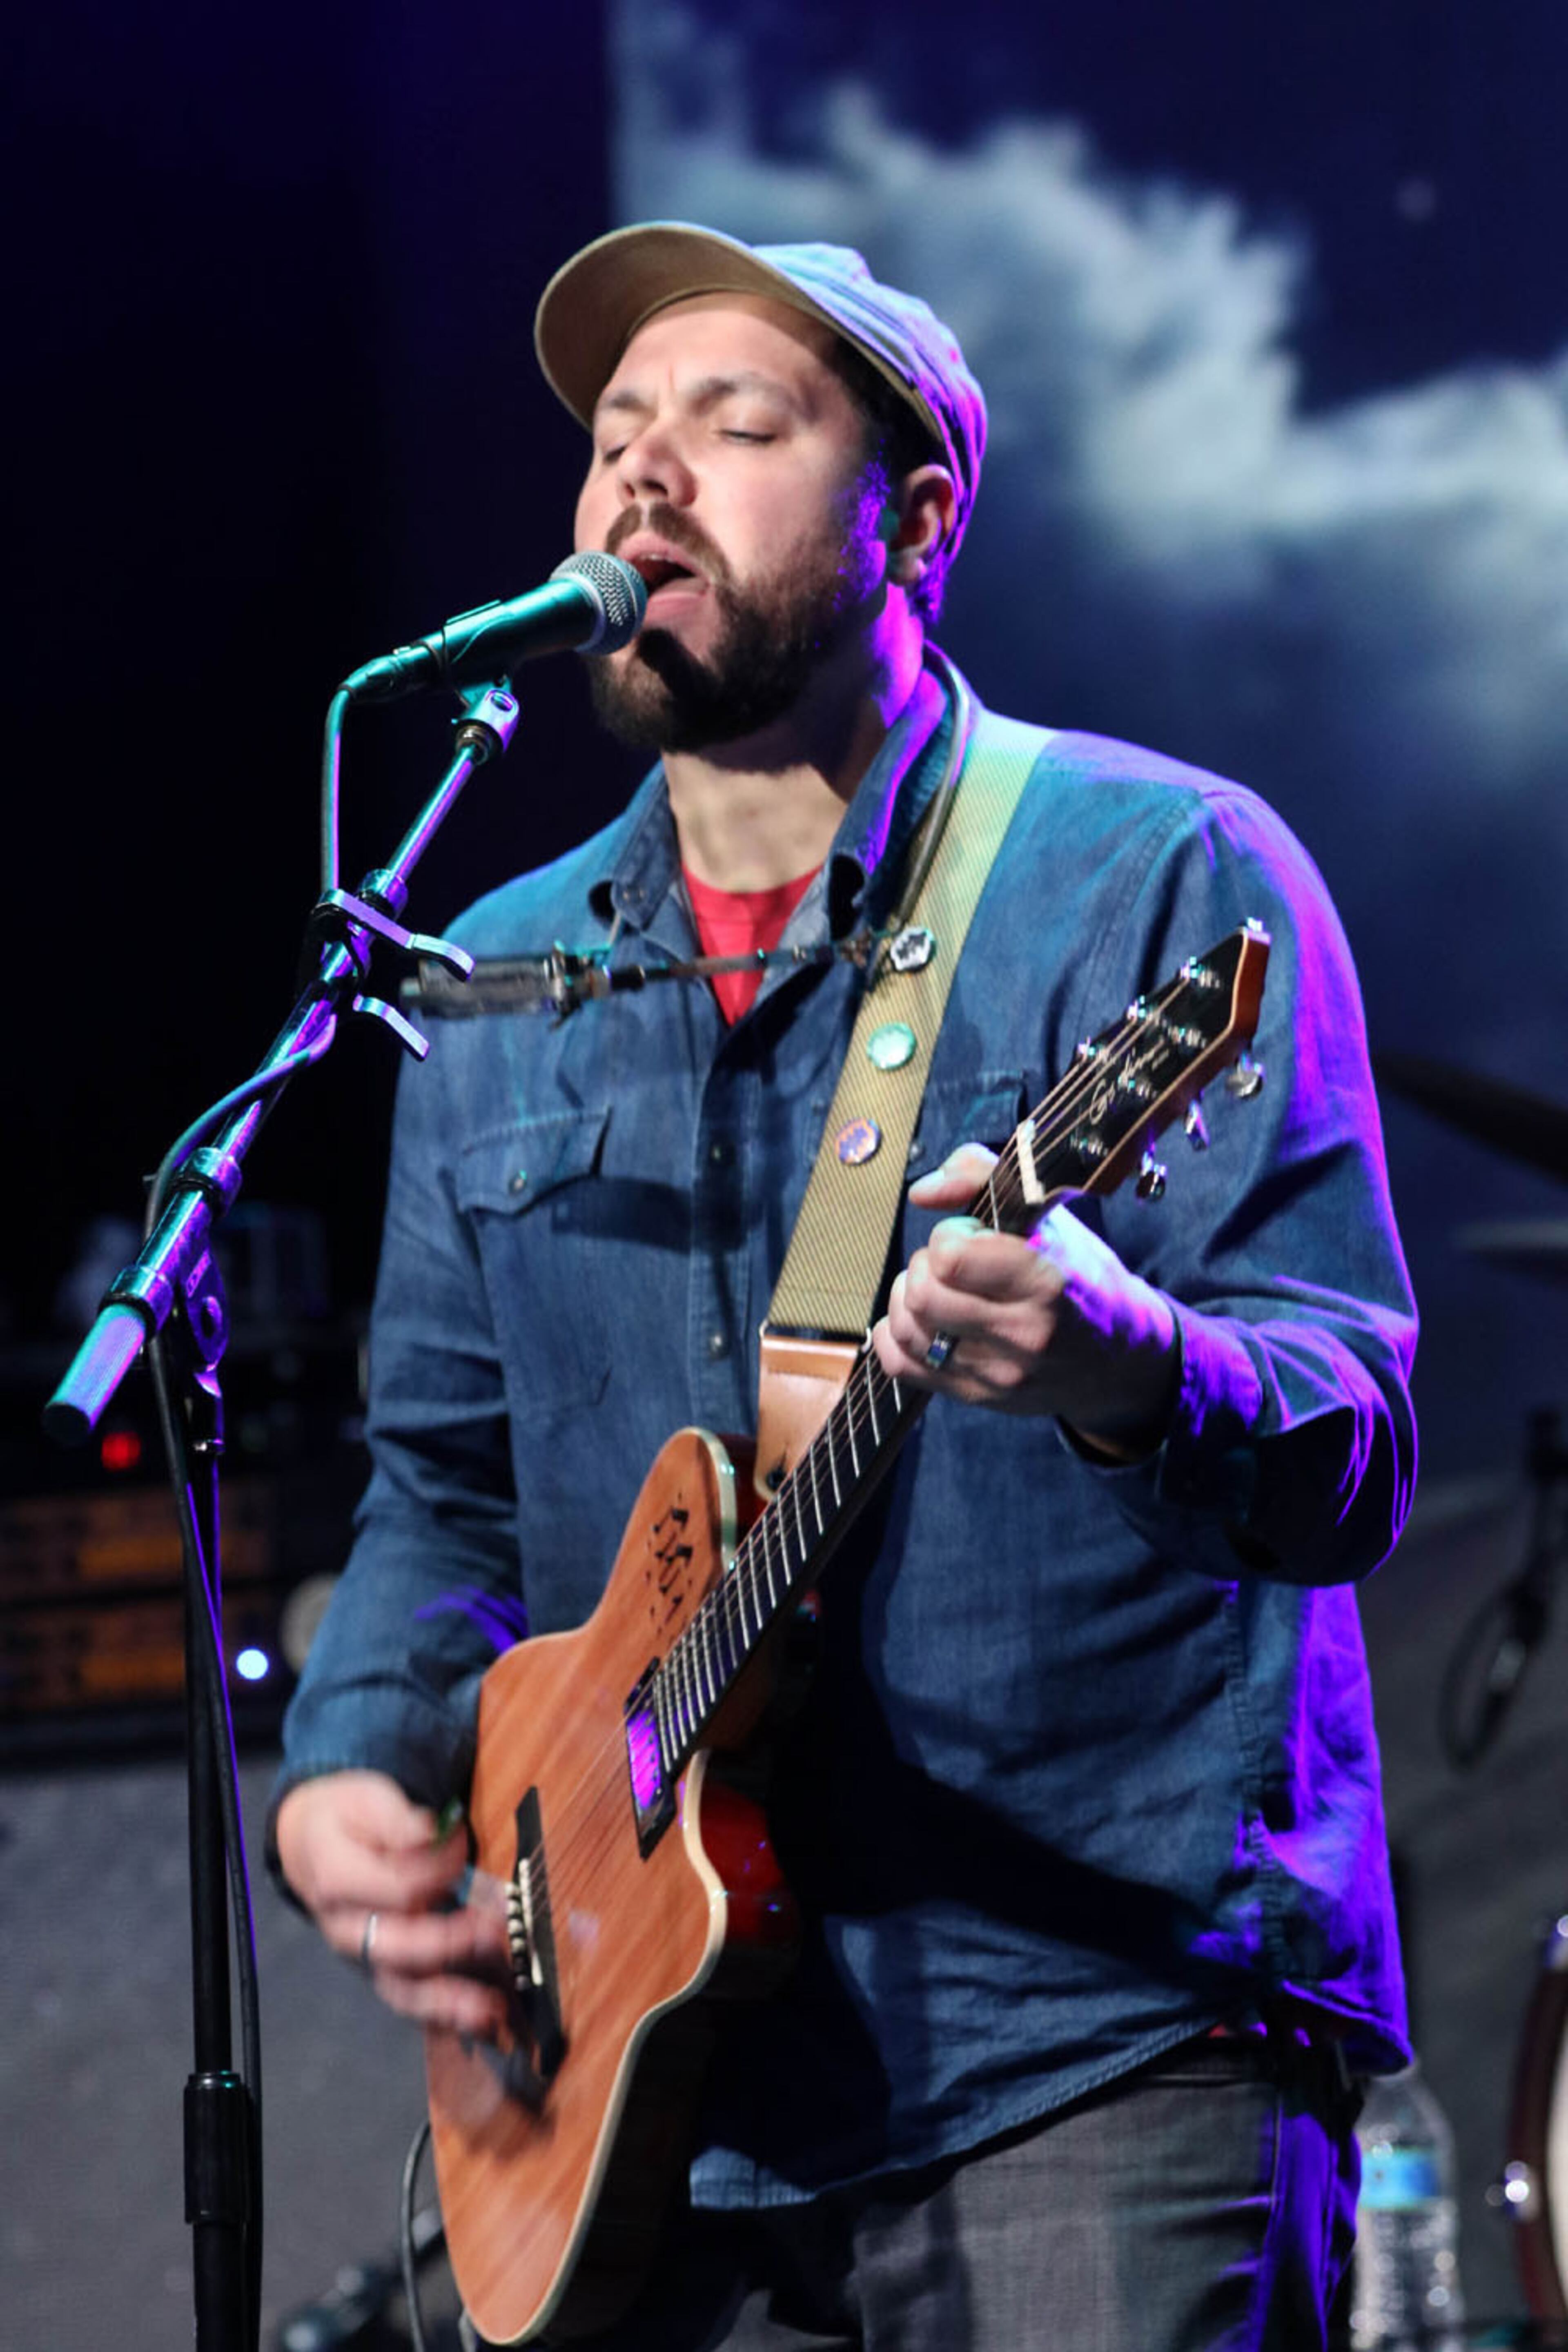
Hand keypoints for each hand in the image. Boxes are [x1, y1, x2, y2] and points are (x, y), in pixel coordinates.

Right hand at [276, 1769, 510, 2037]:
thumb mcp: (368, 1799)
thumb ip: (399, 1820)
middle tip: (493, 1932)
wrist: (311, 1844)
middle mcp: (346, 1929)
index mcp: (336, 1881)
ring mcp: (364, 1956)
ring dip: (448, 2001)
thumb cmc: (347, 1819)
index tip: (463, 1843)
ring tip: (489, 2009)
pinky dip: (445, 2015)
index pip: (398, 1887)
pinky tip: (480, 2020)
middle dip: (449, 1943)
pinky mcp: (383, 1970)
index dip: (440, 1868)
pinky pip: (411, 1999)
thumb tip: (432, 1835)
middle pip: (397, 1948)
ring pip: (401, 1988)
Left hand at [871, 1144, 1179, 1458]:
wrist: (1120, 1357)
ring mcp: (998, 1374)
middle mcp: (1022, 1335)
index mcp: (1044, 1282)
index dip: (950, 1235)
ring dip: (908, 1299)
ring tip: (938, 1288)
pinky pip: (900, 1366)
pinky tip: (923, 1321)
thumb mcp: (1047, 1214)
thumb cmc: (1079, 1275)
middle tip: (952, 1263)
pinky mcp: (977, 1397)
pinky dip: (896, 1337)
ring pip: (906, 1330)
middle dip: (924, 1266)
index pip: (950, 1257)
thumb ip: (980, 1176)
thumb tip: (921, 1191)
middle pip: (921, 1295)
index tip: (973, 1236)